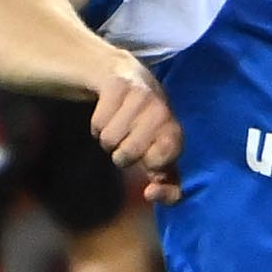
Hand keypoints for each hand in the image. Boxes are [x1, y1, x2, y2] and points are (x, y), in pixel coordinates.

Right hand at [92, 52, 182, 203]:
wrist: (126, 77)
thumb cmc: (145, 127)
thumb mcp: (160, 155)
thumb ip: (167, 185)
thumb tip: (150, 194)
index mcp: (173, 132)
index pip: (162, 161)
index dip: (151, 167)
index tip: (150, 166)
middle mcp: (161, 111)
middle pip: (127, 155)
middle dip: (122, 155)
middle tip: (128, 140)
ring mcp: (140, 95)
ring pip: (109, 140)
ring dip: (108, 139)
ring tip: (118, 125)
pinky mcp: (118, 84)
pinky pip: (98, 124)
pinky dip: (97, 125)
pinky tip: (108, 113)